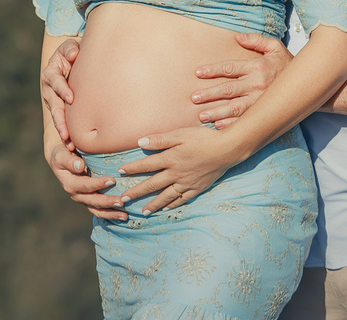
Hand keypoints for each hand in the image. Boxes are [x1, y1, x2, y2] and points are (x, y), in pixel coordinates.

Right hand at [41, 38, 80, 150]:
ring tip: (68, 141)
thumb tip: (73, 54)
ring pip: (56, 116)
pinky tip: (72, 146)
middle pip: (54, 105)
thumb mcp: (70, 47)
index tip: (71, 98)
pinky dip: (66, 132)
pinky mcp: (59, 108)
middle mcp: (49, 89)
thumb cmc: (72, 52)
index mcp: (51, 73)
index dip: (62, 89)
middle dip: (60, 118)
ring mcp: (53, 100)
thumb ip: (71, 48)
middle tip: (66, 131)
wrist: (72, 59)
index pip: (56, 81)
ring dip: (62, 128)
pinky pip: (61, 121)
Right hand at [45, 143, 127, 220]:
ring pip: (97, 210)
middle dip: (107, 202)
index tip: (112, 180)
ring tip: (125, 216)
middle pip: (93, 201)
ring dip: (111, 213)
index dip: (98, 184)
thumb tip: (80, 166)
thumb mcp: (62, 155)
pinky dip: (110, 214)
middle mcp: (76, 194)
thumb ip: (69, 161)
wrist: (60, 160)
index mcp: (70, 183)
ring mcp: (83, 199)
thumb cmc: (62, 154)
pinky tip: (122, 216)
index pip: (86, 185)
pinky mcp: (89, 200)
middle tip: (122, 201)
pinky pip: (99, 210)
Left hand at [116, 126, 240, 215]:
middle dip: (136, 192)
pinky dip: (173, 205)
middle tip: (123, 200)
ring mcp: (187, 183)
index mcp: (170, 159)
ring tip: (142, 212)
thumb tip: (140, 142)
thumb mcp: (181, 133)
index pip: (146, 165)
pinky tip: (167, 209)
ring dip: (153, 204)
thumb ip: (160, 139)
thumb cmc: (204, 138)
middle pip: (152, 185)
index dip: (132, 168)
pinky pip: (182, 199)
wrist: (227, 149)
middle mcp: (176, 174)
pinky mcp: (198, 188)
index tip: (120, 172)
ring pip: (166, 196)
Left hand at [191, 33, 291, 128]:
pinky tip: (219, 126)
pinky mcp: (265, 112)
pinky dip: (232, 124)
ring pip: (234, 108)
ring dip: (216, 112)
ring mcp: (261, 100)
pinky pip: (246, 120)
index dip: (212, 70)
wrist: (308, 83)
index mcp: (257, 67)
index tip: (198, 73)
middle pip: (228, 89)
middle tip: (193, 98)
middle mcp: (257, 84)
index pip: (229, 68)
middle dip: (209, 94)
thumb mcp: (275, 47)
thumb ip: (257, 40)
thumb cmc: (288, 64)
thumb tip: (238, 36)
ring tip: (201, 116)